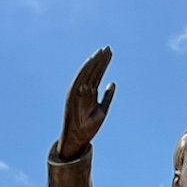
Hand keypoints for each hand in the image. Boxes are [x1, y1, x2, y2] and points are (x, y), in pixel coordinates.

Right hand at [59, 46, 115, 161]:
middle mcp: (84, 90)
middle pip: (93, 71)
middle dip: (100, 60)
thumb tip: (113, 83)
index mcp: (90, 93)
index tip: (110, 54)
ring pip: (88, 73)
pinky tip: (93, 60)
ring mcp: (78, 91)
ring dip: (95, 61)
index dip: (104, 64)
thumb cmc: (89, 127)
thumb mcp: (102, 110)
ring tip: (102, 52)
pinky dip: (86, 68)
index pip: (97, 74)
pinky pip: (81, 77)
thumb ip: (107, 97)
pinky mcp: (73, 93)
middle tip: (108, 49)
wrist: (79, 137)